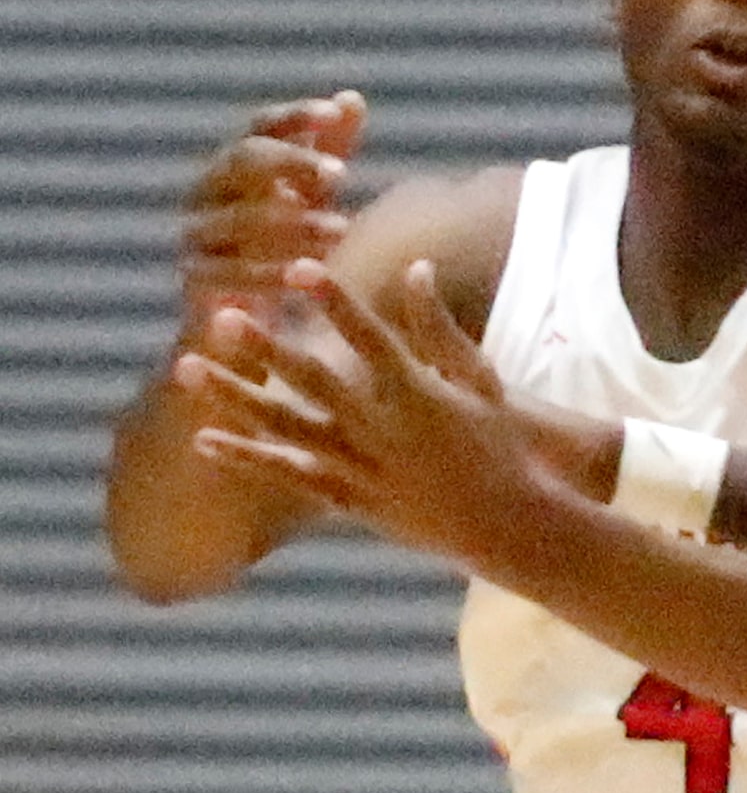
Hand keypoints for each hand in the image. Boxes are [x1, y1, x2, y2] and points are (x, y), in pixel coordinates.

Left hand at [175, 257, 543, 567]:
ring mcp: (365, 467)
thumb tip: (416, 268)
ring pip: (288, 429)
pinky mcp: (355, 500)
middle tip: (222, 317)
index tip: (300, 267)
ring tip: (187, 370)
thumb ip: (440, 326)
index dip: (335, 300)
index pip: (370, 338)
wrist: (514, 525)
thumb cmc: (506, 447)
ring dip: (235, 397)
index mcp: (420, 394)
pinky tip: (206, 440)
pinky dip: (248, 458)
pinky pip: (292, 476)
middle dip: (265, 348)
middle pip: (313, 382)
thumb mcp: (480, 380)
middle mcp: (385, 430)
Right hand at [180, 92, 364, 355]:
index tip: (335, 113)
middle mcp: (206, 189)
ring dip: (293, 223)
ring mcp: (193, 233)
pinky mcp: (192, 279)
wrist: (244, 318)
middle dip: (292, 163)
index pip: (260, 127)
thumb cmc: (285, 244)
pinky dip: (268, 274)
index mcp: (234, 165)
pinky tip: (308, 275)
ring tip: (342, 230)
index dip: (295, 117)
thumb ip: (329, 151)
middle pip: (243, 160)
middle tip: (342, 175)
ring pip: (240, 218)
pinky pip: (228, 272)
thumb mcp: (312, 198)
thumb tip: (351, 97)